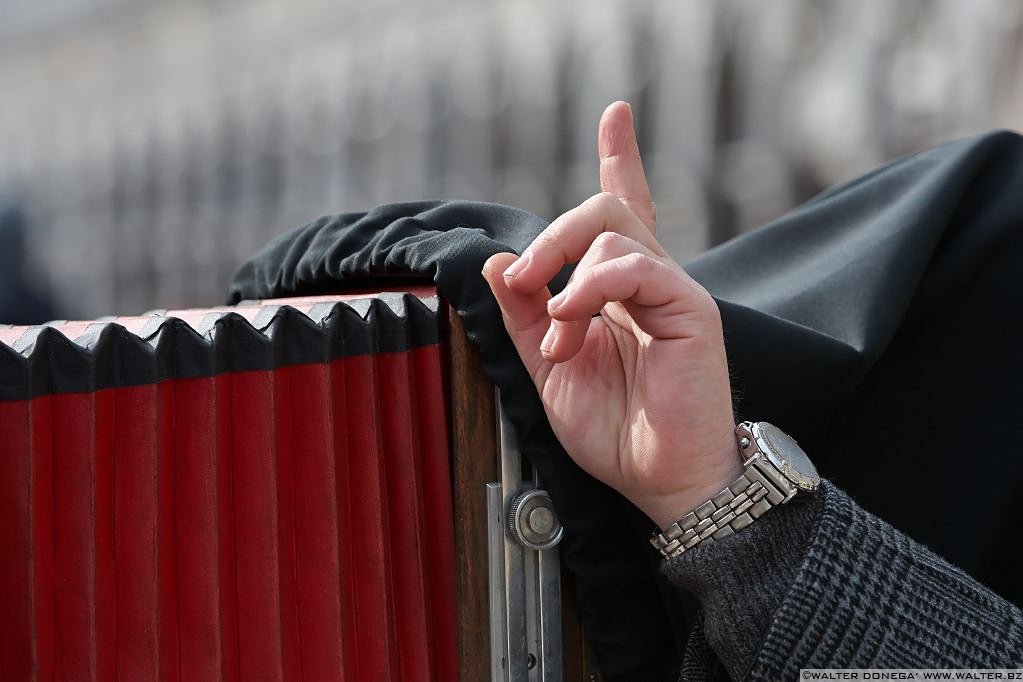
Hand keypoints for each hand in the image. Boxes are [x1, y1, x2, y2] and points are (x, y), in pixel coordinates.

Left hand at [482, 102, 740, 529]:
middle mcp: (647, 283)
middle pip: (604, 211)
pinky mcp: (690, 308)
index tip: (616, 114)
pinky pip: (636, 266)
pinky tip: (572, 320)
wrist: (660, 479)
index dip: (618, 161)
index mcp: (619, 293)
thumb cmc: (616, 431)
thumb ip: (523, 317)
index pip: (621, 212)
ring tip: (557, 335)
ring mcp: (672, 291)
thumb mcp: (548, 370)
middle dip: (551, 235)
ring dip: (564, 281)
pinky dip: (591, 288)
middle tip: (520, 278)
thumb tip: (495, 264)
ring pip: (612, 231)